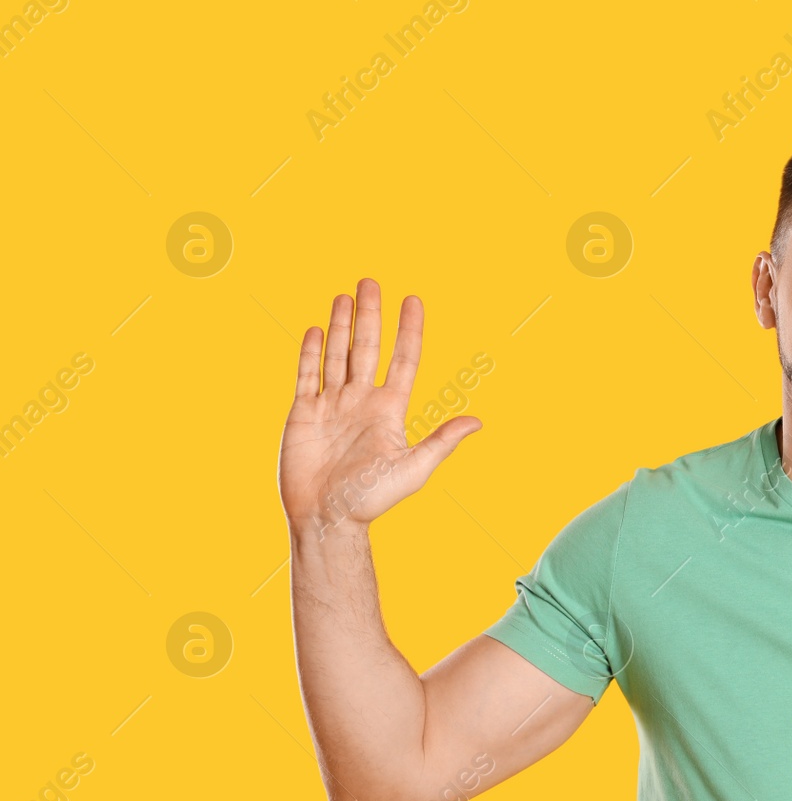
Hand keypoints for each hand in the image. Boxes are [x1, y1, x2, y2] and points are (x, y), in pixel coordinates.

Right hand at [278, 278, 479, 539]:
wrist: (327, 518)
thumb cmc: (372, 500)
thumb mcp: (414, 468)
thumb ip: (442, 441)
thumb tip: (478, 421)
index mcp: (390, 410)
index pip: (403, 360)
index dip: (409, 330)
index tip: (414, 300)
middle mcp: (361, 401)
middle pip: (368, 347)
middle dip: (370, 315)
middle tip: (371, 281)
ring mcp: (332, 405)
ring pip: (337, 354)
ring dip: (341, 325)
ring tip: (345, 296)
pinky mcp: (303, 414)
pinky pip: (307, 375)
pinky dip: (310, 352)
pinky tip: (315, 329)